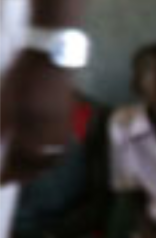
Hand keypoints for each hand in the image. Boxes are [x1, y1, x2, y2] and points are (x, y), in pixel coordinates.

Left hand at [0, 50, 73, 183]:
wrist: (53, 55)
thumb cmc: (25, 76)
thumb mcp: (5, 102)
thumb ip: (1, 126)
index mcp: (36, 130)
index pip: (22, 162)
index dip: (9, 175)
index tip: (0, 182)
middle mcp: (53, 134)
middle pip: (41, 164)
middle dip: (26, 174)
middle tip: (11, 179)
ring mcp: (63, 127)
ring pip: (55, 156)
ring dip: (41, 167)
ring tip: (29, 169)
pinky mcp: (67, 119)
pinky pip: (62, 145)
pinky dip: (52, 154)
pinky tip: (43, 150)